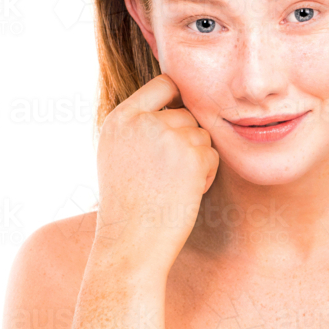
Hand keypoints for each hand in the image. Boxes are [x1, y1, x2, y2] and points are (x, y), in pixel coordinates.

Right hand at [92, 74, 218, 273]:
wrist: (130, 243)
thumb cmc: (126, 206)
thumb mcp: (116, 153)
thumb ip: (138, 125)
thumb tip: (176, 102)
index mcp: (120, 119)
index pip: (163, 84)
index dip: (179, 97)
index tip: (183, 114)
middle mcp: (143, 121)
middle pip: (187, 114)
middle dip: (187, 140)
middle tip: (168, 174)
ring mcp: (168, 135)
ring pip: (202, 135)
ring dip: (197, 160)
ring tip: (172, 186)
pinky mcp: (192, 155)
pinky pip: (212, 156)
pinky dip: (205, 175)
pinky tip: (184, 194)